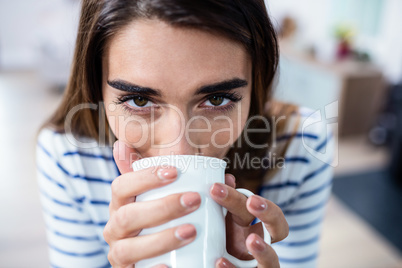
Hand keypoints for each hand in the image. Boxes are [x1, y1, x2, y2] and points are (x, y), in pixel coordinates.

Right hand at [103, 141, 200, 267]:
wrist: (157, 256)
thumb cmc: (158, 218)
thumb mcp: (152, 195)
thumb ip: (146, 172)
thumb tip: (123, 143)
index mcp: (120, 205)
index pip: (121, 186)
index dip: (144, 177)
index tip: (175, 171)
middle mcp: (114, 229)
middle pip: (127, 217)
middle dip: (162, 207)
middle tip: (194, 200)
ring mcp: (119, 254)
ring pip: (127, 249)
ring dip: (160, 239)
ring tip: (191, 231)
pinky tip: (171, 266)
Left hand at [210, 175, 288, 267]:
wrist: (212, 263)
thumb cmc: (221, 243)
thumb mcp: (221, 221)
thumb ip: (225, 202)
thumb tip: (228, 178)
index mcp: (253, 228)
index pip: (259, 208)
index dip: (242, 196)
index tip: (218, 187)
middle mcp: (261, 247)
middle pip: (278, 229)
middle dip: (268, 213)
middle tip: (251, 201)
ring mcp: (258, 265)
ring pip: (272, 261)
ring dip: (264, 251)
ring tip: (252, 240)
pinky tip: (219, 261)